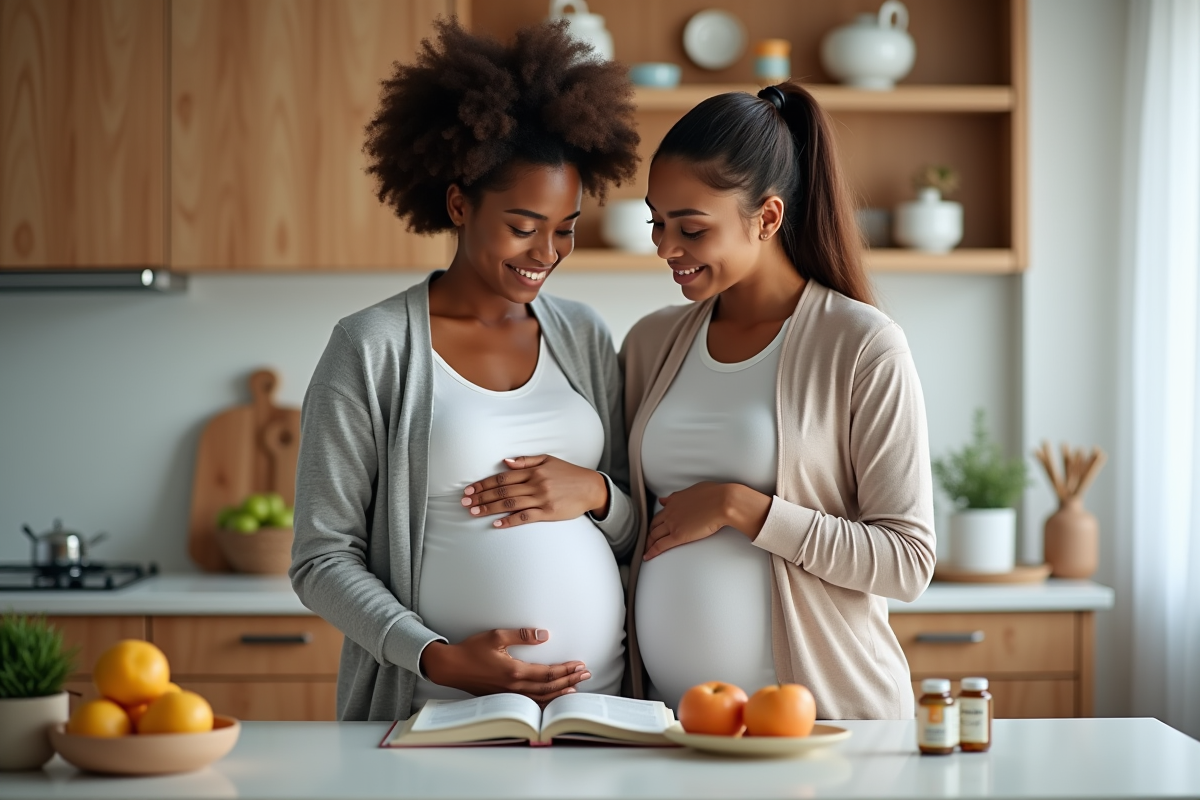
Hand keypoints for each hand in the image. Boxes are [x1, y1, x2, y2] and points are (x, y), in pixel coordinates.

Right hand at [419, 628, 590, 703]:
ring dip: (560, 693)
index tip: (580, 665)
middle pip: (549, 687)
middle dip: (569, 681)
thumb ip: (522, 635)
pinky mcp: (503, 697)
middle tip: (586, 675)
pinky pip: (529, 702)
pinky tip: (551, 698)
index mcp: (515, 671)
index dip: (566, 670)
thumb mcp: (497, 636)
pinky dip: (544, 701)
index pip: (548, 673)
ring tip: (575, 689)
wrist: (451, 667)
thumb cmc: (471, 650)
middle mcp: (514, 686)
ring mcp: (509, 695)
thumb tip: (544, 635)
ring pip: (541, 698)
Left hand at [461, 455, 608, 527]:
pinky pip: (525, 517)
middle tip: (465, 502)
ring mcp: (541, 499)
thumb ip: (526, 461)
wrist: (590, 488)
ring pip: (510, 503)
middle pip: (503, 490)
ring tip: (474, 512)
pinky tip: (497, 524)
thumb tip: (504, 462)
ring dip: (490, 508)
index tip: (469, 489)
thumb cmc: (568, 473)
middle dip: (481, 496)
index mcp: (533, 470)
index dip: (484, 483)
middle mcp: (535, 483)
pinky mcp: (548, 513)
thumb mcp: (548, 460)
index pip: (502, 477)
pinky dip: (510, 520)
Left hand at [643, 482, 771, 560]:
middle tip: (648, 539)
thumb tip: (666, 499)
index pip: (661, 513)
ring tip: (646, 549)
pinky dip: (651, 551)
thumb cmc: (715, 494)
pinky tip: (647, 556)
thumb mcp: (694, 490)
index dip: (656, 521)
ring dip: (649, 543)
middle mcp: (670, 511)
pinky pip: (660, 545)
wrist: (722, 502)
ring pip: (654, 535)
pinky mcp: (678, 536)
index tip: (655, 525)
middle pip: (654, 524)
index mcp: (675, 500)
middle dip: (650, 532)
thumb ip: (679, 496)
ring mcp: (673, 524)